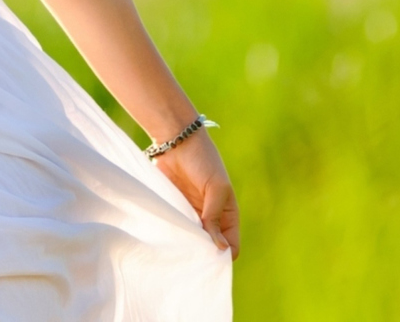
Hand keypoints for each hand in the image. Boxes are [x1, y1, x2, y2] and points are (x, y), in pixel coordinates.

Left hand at [152, 130, 240, 258]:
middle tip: (190, 257)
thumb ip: (215, 216)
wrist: (176, 141)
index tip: (209, 259)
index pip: (232, 245)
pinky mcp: (175, 207)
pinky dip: (174, 233)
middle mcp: (211, 217)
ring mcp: (192, 213)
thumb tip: (219, 246)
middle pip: (210, 246)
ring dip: (187, 244)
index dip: (223, 254)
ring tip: (177, 248)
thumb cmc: (203, 161)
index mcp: (228, 214)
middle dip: (203, 253)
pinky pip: (177, 226)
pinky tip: (167, 236)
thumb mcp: (216, 188)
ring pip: (193, 239)